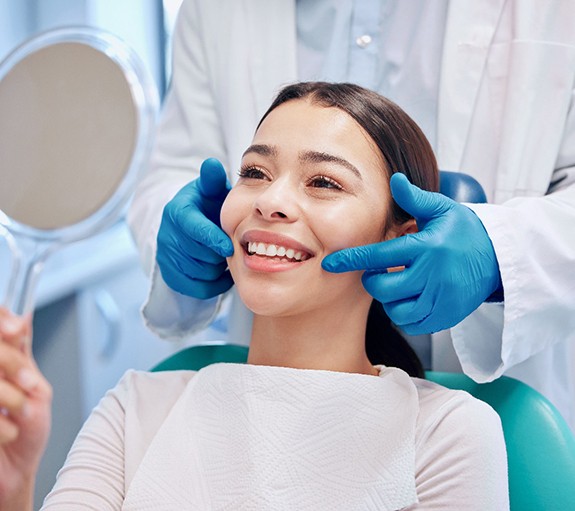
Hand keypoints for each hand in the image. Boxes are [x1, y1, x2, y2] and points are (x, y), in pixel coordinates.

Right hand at [0, 309, 51, 507]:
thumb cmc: (26, 432)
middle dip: (12, 366)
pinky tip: (9, 433)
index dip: (2, 323)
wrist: (16, 473)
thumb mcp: (35, 390)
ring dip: (11, 398)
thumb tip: (22, 318)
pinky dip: (3, 424)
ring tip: (21, 415)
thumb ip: (23, 357)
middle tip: (29, 387)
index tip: (15, 330)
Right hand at [156, 158, 233, 298]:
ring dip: (218, 268)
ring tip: (225, 257)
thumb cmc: (207, 205)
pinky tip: (221, 271)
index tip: (229, 246)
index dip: (213, 239)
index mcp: (177, 211)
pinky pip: (197, 288)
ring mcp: (166, 256)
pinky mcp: (170, 275)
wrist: (190, 225)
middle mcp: (166, 234)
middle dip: (220, 254)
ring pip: (201, 273)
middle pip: (200, 255)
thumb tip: (212, 164)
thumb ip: (213, 179)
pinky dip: (214, 284)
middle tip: (233, 248)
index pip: (194, 229)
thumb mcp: (210, 190)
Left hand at [322, 173, 501, 334]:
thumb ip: (415, 199)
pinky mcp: (447, 316)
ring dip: (389, 300)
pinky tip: (411, 299)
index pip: (379, 256)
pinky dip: (405, 315)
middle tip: (381, 272)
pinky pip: (413, 325)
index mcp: (426, 247)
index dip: (351, 261)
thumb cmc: (465, 231)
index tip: (330, 264)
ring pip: (396, 310)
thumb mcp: (443, 209)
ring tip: (399, 285)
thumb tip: (394, 179)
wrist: (500, 259)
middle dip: (373, 282)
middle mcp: (432, 275)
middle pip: (383, 289)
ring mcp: (441, 299)